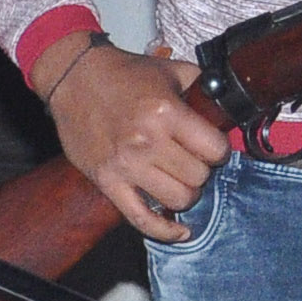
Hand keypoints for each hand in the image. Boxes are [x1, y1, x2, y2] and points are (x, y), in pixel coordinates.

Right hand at [48, 41, 233, 241]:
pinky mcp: (108, 182)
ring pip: (178, 199)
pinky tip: (181, 231)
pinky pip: (142, 219)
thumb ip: (201, 84)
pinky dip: (165, 230)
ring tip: (179, 179)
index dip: (219, 149)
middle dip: (202, 170)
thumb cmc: (123, 73)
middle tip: (192, 160)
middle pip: (198, 177)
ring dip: (185, 193)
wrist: (74, 78)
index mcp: (166, 112)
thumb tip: (227, 101)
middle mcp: (147, 141)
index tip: (212, 147)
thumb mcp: (169, 69)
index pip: (215, 149)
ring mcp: (126, 165)